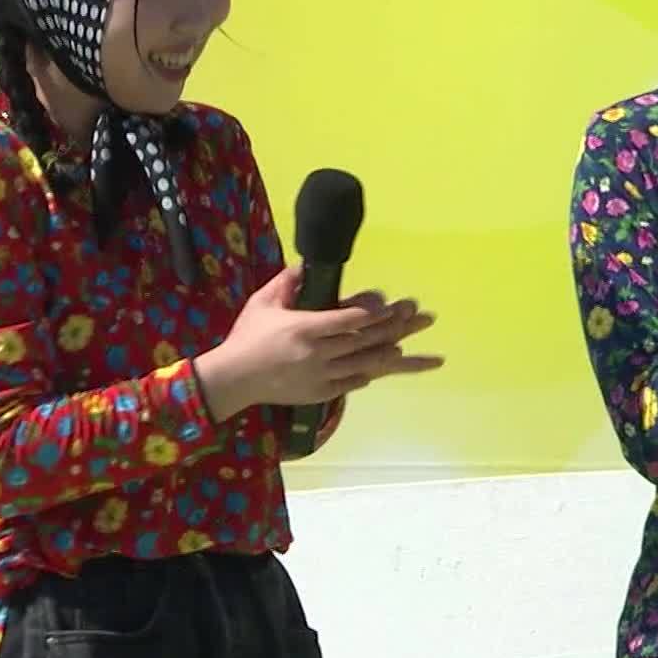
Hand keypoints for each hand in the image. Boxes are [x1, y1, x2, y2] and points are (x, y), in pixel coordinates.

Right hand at [195, 265, 440, 420]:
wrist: (234, 379)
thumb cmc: (248, 336)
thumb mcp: (263, 303)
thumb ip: (286, 283)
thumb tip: (304, 264)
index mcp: (305, 328)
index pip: (348, 320)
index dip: (374, 313)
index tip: (394, 306)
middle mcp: (319, 353)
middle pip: (366, 340)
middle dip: (398, 327)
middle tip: (424, 317)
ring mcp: (322, 376)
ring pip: (366, 365)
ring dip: (393, 355)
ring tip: (417, 351)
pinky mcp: (320, 393)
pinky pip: (353, 382)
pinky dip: (370, 372)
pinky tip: (388, 365)